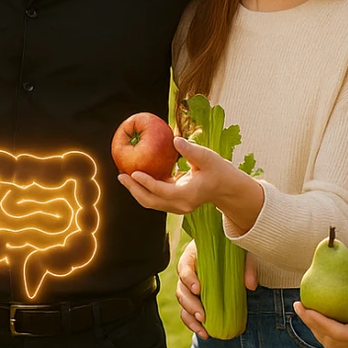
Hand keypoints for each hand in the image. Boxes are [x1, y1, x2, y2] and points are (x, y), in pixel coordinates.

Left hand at [119, 135, 242, 215]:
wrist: (227, 188)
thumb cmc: (219, 170)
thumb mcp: (208, 158)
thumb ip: (191, 150)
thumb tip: (175, 139)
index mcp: (187, 195)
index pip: (161, 191)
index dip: (146, 182)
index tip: (133, 172)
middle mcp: (180, 205)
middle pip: (151, 201)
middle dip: (134, 189)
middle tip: (120, 175)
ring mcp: (177, 207)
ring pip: (151, 202)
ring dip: (137, 190)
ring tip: (124, 177)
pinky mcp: (175, 203)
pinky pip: (156, 199)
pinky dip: (145, 189)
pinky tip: (137, 177)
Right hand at [176, 239, 257, 340]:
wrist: (231, 257)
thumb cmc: (233, 252)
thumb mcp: (241, 253)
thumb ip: (247, 265)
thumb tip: (251, 285)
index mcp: (193, 257)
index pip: (184, 267)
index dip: (188, 278)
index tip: (198, 289)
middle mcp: (188, 273)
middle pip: (181, 289)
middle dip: (190, 304)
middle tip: (202, 315)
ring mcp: (189, 288)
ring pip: (182, 304)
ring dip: (190, 317)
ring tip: (203, 327)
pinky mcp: (194, 300)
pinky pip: (188, 314)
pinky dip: (193, 325)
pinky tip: (204, 333)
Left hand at [293, 265, 347, 347]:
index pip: (336, 332)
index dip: (316, 321)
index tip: (303, 307)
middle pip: (329, 341)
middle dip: (311, 325)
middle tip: (299, 306)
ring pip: (334, 344)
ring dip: (318, 329)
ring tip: (308, 310)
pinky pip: (342, 341)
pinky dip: (329, 329)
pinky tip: (326, 314)